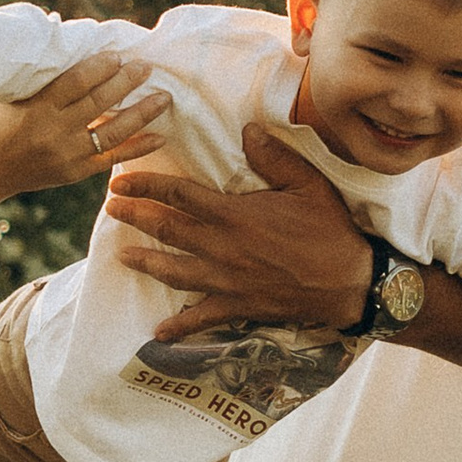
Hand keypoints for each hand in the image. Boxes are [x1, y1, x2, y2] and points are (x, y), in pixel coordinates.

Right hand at [0, 48, 167, 200]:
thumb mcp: (7, 90)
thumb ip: (37, 66)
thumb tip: (58, 23)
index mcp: (36, 108)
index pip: (76, 83)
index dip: (101, 68)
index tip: (118, 55)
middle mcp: (53, 132)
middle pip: (99, 104)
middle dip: (126, 83)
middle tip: (146, 67)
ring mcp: (66, 155)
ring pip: (113, 132)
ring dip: (141, 114)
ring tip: (163, 98)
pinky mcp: (74, 172)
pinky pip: (112, 158)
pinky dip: (138, 148)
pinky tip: (159, 136)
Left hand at [103, 119, 370, 333]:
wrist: (350, 283)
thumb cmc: (331, 230)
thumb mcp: (308, 184)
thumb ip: (274, 157)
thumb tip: (248, 130)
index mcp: (236, 214)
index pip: (180, 195)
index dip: (147, 186)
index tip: (122, 181)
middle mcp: (224, 248)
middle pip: (168, 230)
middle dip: (136, 218)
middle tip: (111, 210)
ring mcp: (227, 281)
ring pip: (175, 271)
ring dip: (146, 263)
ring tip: (122, 257)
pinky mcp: (238, 307)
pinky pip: (202, 319)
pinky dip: (179, 326)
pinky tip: (158, 331)